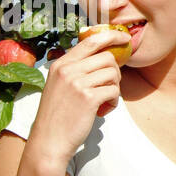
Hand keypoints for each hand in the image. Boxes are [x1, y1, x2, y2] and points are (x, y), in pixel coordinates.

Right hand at [25, 27, 127, 167]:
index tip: (125, 37)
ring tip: (104, 101)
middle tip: (109, 87)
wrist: (50, 140)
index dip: (111, 36)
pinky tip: (104, 110)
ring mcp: (77, 83)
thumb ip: (76, 70)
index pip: (90, 40)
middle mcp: (68, 69)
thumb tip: (105, 57)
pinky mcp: (88, 98)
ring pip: (113, 74)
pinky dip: (113, 102)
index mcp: (61, 63)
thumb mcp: (60, 85)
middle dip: (115, 72)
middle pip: (107, 57)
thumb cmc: (59, 115)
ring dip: (114, 88)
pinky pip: (114, 91)